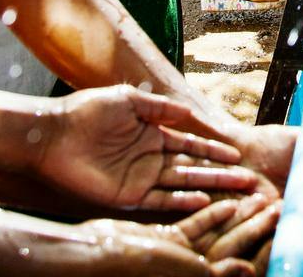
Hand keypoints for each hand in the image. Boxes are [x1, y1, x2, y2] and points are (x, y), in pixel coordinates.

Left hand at [37, 86, 258, 211]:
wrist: (54, 134)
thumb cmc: (88, 111)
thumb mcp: (128, 100)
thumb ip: (159, 108)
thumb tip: (188, 114)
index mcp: (152, 134)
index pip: (190, 144)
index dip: (213, 149)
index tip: (237, 154)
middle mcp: (151, 158)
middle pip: (193, 166)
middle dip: (220, 172)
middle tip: (247, 178)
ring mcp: (141, 178)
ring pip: (182, 185)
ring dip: (208, 188)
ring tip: (235, 192)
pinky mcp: (127, 195)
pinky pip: (160, 201)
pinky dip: (181, 202)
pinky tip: (201, 200)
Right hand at [77, 199, 273, 276]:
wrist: (101, 256)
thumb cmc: (144, 269)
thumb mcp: (187, 271)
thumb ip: (219, 273)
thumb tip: (250, 272)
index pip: (242, 263)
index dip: (264, 246)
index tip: (285, 227)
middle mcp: (194, 269)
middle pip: (234, 246)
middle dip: (258, 228)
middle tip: (280, 206)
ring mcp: (181, 255)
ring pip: (217, 233)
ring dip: (238, 217)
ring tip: (260, 198)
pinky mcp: (166, 240)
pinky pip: (194, 227)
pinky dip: (210, 215)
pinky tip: (227, 202)